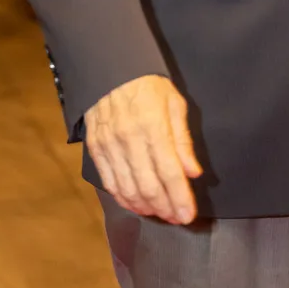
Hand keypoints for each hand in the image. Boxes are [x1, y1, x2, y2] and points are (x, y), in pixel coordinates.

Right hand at [85, 74, 201, 224]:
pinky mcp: (95, 149)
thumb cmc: (149, 86)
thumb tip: (193, 172)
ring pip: (128, 190)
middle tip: (177, 218)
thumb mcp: (174, 103)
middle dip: (165, 208)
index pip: (169, 173)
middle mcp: (129, 139)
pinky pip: (109, 183)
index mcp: (153, 126)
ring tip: (160, 214)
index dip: (180, 198)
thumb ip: (183, 140)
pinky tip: (136, 205)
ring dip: (145, 208)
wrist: (111, 69)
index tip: (189, 215)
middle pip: (149, 187)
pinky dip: (124, 199)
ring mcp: (109, 146)